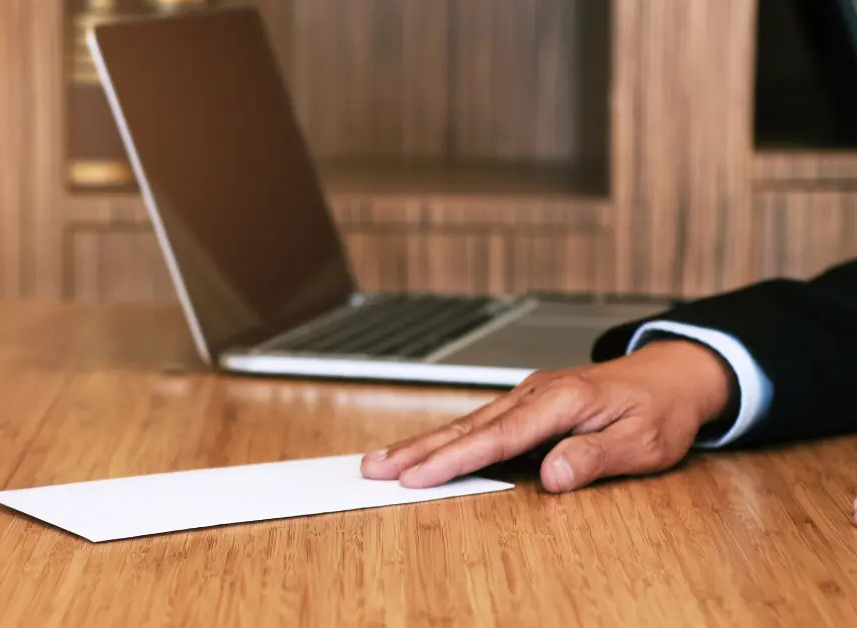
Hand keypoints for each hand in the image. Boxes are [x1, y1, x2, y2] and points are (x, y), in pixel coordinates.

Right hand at [360, 340, 734, 492]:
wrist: (673, 374)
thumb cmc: (660, 410)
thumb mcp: (642, 442)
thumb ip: (594, 457)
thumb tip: (552, 477)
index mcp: (560, 402)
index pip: (496, 438)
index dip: (453, 461)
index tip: (416, 477)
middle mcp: (535, 394)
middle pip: (466, 427)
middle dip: (417, 449)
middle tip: (375, 468)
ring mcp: (528, 396)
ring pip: (466, 423)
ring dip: (423, 443)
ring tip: (383, 460)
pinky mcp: (527, 403)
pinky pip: (479, 422)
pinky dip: (447, 437)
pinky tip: (425, 449)